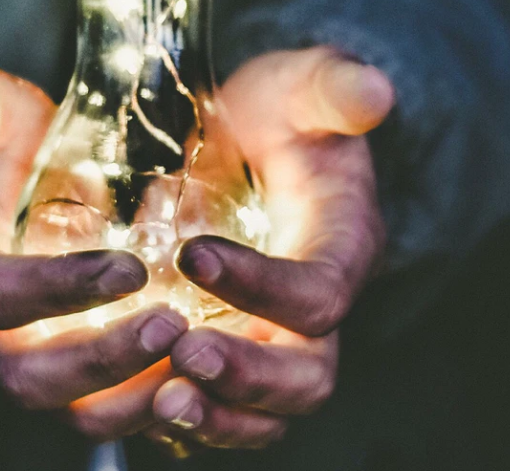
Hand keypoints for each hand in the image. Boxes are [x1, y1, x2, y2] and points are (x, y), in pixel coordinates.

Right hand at [0, 62, 188, 431]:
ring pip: (73, 412)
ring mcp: (26, 359)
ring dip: (136, 397)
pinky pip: (109, 409)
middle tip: (173, 327)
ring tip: (201, 361)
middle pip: (29, 378)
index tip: (130, 269)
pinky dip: (157, 404)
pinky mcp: (69, 373)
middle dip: (102, 362)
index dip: (57, 290)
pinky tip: (209, 378)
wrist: (0, 185)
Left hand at [148, 47, 394, 450]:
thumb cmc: (280, 114)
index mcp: (341, 249)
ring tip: (161, 402)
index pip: (318, 293)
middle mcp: (314, 311)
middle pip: (306, 376)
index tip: (193, 255)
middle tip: (184, 355)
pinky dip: (187, 422)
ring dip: (217, 417)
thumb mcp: (302, 87)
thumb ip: (333, 88)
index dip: (264, 286)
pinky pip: (221, 411)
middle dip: (248, 376)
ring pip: (266, 412)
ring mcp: (274, 340)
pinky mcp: (233, 352)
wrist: (252, 140)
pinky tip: (136, 405)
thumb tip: (373, 91)